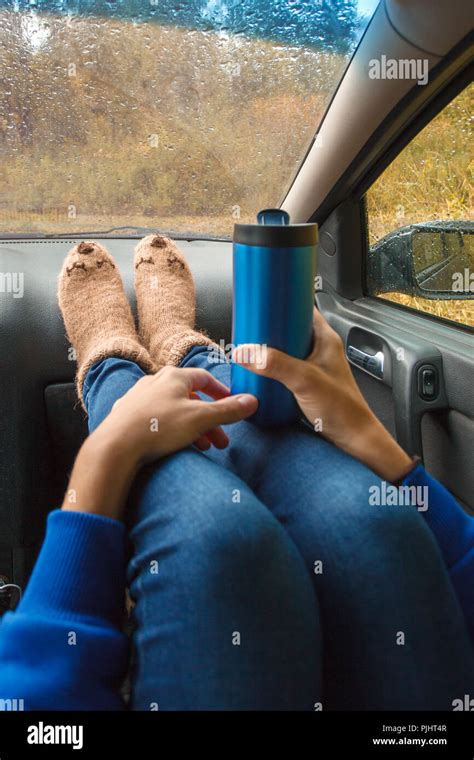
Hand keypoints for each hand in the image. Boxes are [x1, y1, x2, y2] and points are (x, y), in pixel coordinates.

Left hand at [62, 366, 256, 518]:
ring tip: (202, 448)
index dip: (221, 392)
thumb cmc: (158, 428)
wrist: (115, 447)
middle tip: (221, 441)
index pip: (204, 378)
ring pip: (173, 410)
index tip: (231, 405)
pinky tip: (175, 446)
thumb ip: (228, 410)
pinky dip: (171, 431)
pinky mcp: (126, 416)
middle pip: (190, 398)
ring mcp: (138, 398)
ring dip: (192, 428)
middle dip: (209, 420)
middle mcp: (154, 382)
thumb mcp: (201, 419)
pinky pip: (156, 420)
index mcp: (174, 377)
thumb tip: (253, 401)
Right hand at [233, 308, 412, 481]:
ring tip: (250, 348)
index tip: (264, 301)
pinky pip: (285, 367)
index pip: (304, 308)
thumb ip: (275, 365)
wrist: (353, 437)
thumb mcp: (304, 380)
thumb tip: (246, 352)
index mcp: (325, 339)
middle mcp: (320, 349)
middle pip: (291, 328)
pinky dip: (272, 366)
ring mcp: (313, 366)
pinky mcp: (307, 383)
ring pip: (287, 349)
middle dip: (270, 327)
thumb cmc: (342, 408)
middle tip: (250, 327)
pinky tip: (260, 371)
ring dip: (270, 349)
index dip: (284, 302)